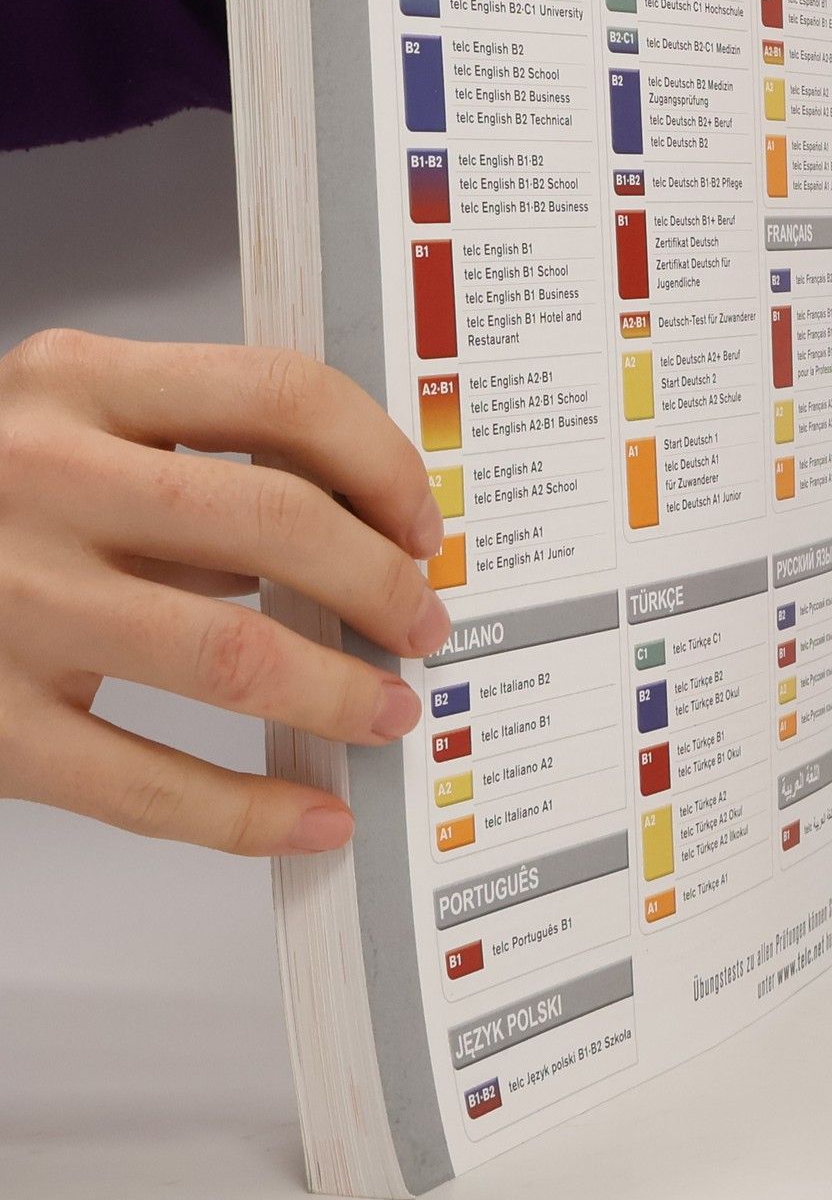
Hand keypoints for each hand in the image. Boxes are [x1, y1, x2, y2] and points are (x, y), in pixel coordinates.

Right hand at [0, 332, 446, 856]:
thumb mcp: (66, 433)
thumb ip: (192, 464)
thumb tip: (361, 534)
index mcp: (77, 383)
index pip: (283, 393)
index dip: (382, 463)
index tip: (421, 523)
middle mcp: (42, 477)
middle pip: (278, 522)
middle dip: (383, 585)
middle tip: (423, 626)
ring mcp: (9, 601)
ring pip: (233, 653)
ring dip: (340, 692)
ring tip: (387, 712)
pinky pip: (145, 780)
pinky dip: (249, 811)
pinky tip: (311, 817)